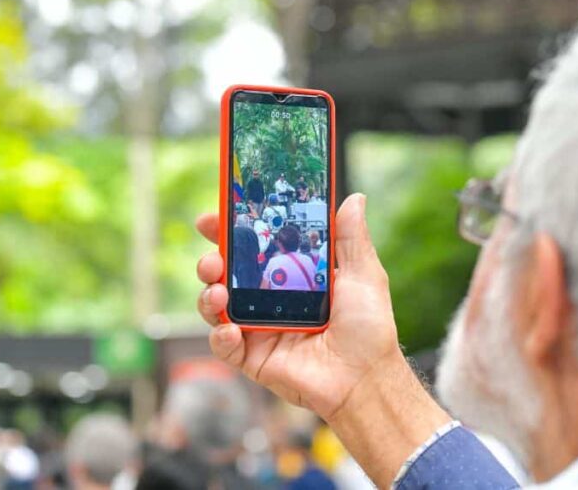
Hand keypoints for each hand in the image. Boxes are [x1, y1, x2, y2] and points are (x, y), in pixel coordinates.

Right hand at [195, 193, 450, 486]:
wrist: (365, 379)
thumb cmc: (369, 329)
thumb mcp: (363, 275)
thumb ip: (351, 238)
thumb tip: (354, 198)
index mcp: (292, 274)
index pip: (256, 246)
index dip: (234, 230)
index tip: (218, 215)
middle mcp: (270, 299)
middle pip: (227, 273)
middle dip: (211, 260)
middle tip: (212, 257)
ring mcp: (259, 328)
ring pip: (217, 306)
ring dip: (208, 295)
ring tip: (216, 292)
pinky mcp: (253, 357)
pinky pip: (224, 344)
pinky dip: (220, 335)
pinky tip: (230, 329)